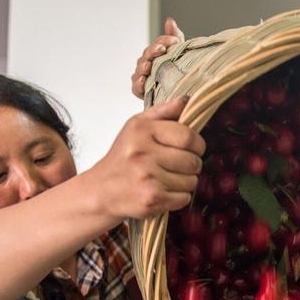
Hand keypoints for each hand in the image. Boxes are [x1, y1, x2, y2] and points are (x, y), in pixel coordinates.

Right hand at [92, 96, 204, 219]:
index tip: (193, 148)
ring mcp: (148, 177)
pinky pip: (184, 198)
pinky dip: (179, 197)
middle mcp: (143, 153)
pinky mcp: (151, 198)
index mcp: (142, 130)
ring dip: (185, 183)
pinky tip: (164, 192)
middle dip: (192, 166)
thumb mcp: (136, 126)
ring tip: (167, 179)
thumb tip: (187, 100)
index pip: (187, 136)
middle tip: (179, 166)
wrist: (102, 191)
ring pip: (191, 181)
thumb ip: (163, 112)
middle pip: (192, 161)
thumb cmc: (123, 158)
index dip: (197, 144)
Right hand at [132, 17, 184, 98]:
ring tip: (150, 65)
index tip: (175, 41)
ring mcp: (141, 75)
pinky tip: (143, 80)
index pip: (158, 44)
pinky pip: (136, 86)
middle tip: (162, 49)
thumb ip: (174, 37)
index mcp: (155, 53)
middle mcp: (146, 63)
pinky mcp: (139, 90)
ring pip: (141, 68)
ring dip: (145, 66)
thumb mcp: (177, 55)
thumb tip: (170, 21)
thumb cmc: (174, 74)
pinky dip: (138, 83)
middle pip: (147, 54)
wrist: (173, 97)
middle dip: (154, 51)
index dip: (165, 41)